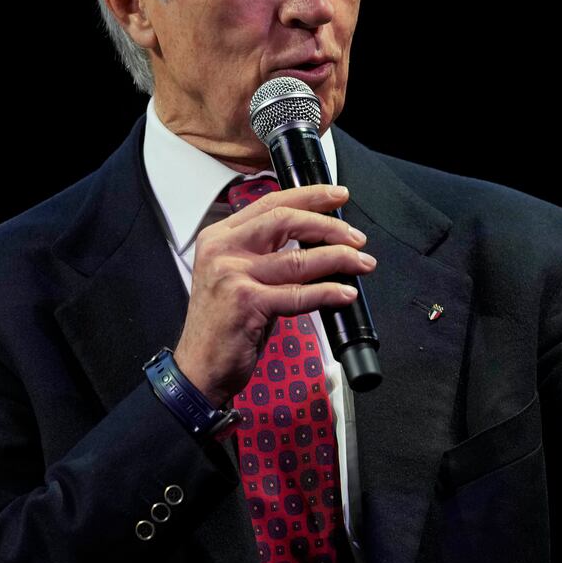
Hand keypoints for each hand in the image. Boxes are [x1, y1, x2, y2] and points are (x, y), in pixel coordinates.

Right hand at [174, 184, 375, 404]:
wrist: (199, 367)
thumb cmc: (224, 324)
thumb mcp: (238, 276)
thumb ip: (268, 253)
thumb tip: (319, 239)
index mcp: (220, 237)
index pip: (271, 204)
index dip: (310, 196)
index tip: (338, 195)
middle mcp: (223, 250)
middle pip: (286, 220)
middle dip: (329, 225)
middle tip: (356, 236)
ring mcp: (232, 275)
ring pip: (298, 258)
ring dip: (338, 259)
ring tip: (361, 262)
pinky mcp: (246, 303)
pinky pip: (299, 294)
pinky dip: (328, 292)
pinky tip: (345, 292)